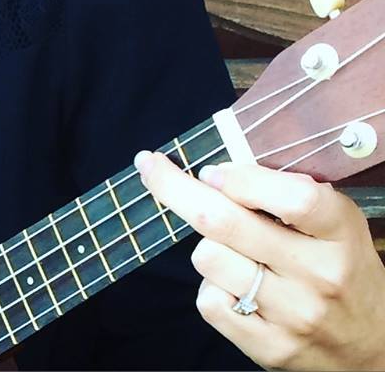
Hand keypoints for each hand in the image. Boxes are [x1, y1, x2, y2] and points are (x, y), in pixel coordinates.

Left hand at [135, 150, 384, 369]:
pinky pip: (209, 302)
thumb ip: (284, 189)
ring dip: (206, 245)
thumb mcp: (332, 221)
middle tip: (152, 166)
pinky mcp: (271, 348)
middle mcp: (319, 274)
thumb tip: (215, 167)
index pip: (291, 197)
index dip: (240, 178)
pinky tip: (234, 285)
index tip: (210, 169)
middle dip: (174, 186)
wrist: (374, 347)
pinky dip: (211, 287)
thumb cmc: (339, 265)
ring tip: (230, 250)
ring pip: (208, 258)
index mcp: (338, 231)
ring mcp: (295, 315)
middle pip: (224, 221)